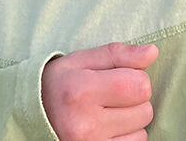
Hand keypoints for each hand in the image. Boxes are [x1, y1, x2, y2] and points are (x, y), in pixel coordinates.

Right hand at [42, 42, 157, 140]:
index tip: (119, 76)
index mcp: (81, 91)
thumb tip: (153, 52)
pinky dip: (127, 137)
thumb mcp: (83, 60)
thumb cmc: (60, 83)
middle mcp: (85, 124)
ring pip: (142, 132)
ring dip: (131, 120)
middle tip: (110, 95)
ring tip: (107, 112)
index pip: (140, 85)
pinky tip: (109, 128)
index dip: (135, 76)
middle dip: (134, 98)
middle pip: (144, 109)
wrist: (32, 117)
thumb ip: (119, 54)